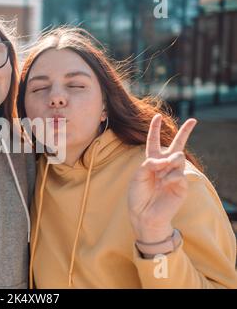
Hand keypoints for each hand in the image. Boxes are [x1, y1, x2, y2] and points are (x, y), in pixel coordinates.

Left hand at [128, 114, 196, 243]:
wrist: (144, 215)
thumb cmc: (138, 196)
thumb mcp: (138, 176)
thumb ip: (150, 163)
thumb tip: (168, 159)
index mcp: (151, 162)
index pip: (153, 142)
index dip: (154, 129)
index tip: (157, 116)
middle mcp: (164, 166)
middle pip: (176, 145)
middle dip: (185, 132)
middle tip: (193, 120)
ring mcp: (174, 175)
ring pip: (178, 158)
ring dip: (169, 163)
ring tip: (161, 175)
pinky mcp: (182, 185)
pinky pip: (179, 173)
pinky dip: (170, 177)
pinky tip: (165, 184)